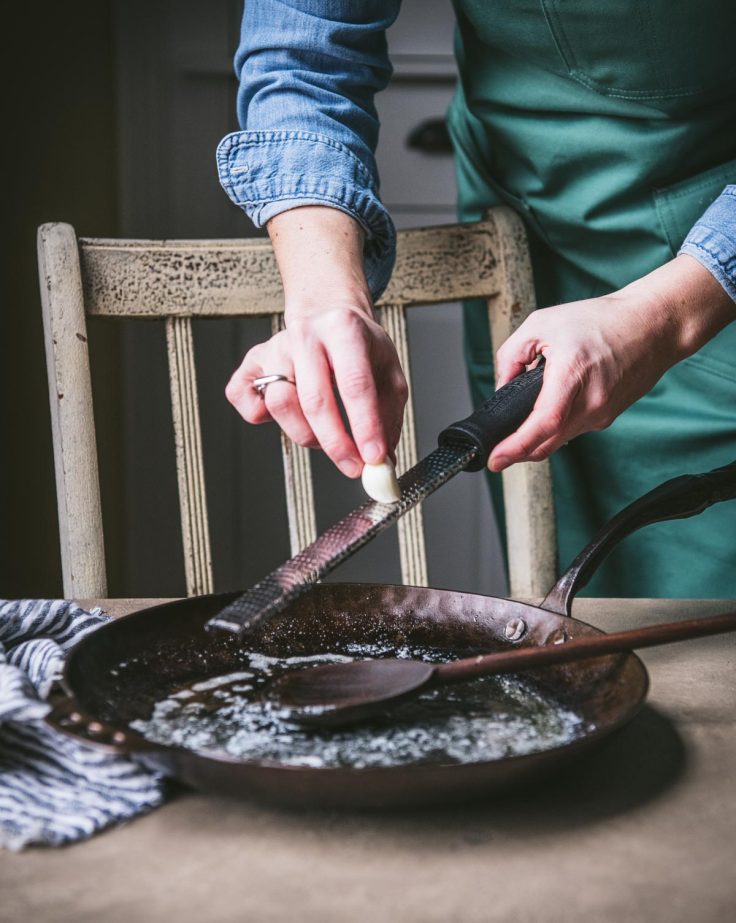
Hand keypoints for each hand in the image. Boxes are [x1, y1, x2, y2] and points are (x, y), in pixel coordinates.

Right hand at [226, 306, 406, 476]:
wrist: (327, 318)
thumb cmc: (358, 348)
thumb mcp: (388, 373)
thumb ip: (387, 418)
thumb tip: (382, 462)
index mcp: (343, 329)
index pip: (355, 384)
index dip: (365, 426)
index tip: (374, 457)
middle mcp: (304, 335)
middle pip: (315, 400)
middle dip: (336, 443)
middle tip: (353, 467)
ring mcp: (273, 349)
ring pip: (281, 406)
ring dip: (307, 434)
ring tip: (326, 432)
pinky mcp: (250, 366)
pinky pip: (250, 407)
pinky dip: (266, 420)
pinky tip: (290, 414)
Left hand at [490, 254, 734, 471]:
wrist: (654, 325)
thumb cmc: (602, 320)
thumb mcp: (542, 323)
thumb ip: (511, 356)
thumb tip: (502, 388)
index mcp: (573, 373)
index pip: (543, 423)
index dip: (516, 446)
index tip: (496, 459)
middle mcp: (591, 400)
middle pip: (548, 442)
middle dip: (519, 451)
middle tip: (498, 453)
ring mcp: (603, 412)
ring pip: (560, 438)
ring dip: (538, 437)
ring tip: (522, 425)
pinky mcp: (608, 416)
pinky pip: (574, 429)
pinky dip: (557, 425)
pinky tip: (551, 409)